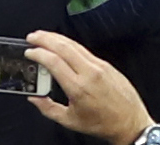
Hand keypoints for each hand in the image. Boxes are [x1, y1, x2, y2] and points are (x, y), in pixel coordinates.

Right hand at [23, 33, 155, 143]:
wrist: (130, 121)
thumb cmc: (103, 123)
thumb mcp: (70, 121)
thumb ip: (48, 108)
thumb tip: (34, 98)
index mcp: (78, 88)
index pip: (54, 62)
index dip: (39, 54)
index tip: (29, 52)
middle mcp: (90, 73)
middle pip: (63, 47)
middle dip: (45, 38)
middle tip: (32, 37)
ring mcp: (100, 66)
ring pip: (75, 45)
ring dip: (57, 38)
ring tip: (43, 36)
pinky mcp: (106, 64)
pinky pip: (85, 50)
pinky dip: (70, 44)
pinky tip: (63, 45)